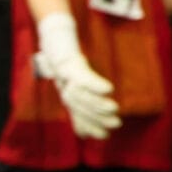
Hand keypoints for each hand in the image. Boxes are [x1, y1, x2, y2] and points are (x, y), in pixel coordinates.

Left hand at [35, 11, 119, 139]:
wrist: (55, 35)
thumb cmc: (69, 61)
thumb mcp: (75, 82)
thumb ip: (83, 103)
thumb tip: (87, 129)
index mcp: (67, 94)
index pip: (77, 115)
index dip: (91, 127)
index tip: (106, 136)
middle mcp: (64, 87)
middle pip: (79, 107)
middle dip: (97, 118)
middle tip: (116, 123)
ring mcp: (65, 76)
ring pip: (79, 94)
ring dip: (97, 104)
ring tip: (114, 109)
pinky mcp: (69, 62)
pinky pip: (81, 75)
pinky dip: (94, 84)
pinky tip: (108, 90)